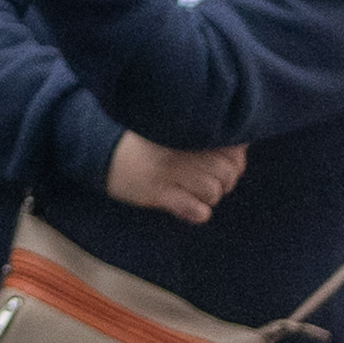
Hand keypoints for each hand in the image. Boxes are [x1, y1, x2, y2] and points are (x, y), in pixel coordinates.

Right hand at [101, 131, 242, 221]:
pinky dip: (198, 212)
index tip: (224, 165)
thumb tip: (241, 151)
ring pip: (213, 191)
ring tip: (195, 194)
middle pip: (226, 173)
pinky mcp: (157, 192)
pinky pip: (194, 209)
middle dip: (225, 183)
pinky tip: (189, 207)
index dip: (235, 163)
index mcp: (188, 132)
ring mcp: (170, 171)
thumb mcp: (174, 130)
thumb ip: (204, 136)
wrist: (102, 151)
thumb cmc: (142, 142)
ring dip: (209, 197)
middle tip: (210, 183)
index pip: (233, 151)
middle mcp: (182, 149)